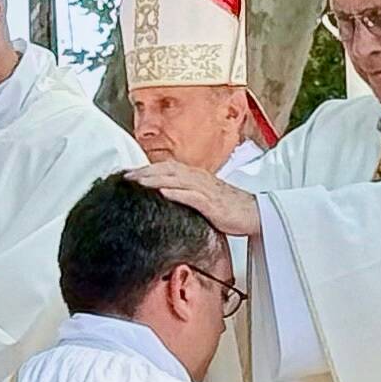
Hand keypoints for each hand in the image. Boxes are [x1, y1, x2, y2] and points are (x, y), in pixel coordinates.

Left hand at [128, 161, 260, 240]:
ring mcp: (206, 190)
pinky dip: (176, 193)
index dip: (147, 169)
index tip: (129, 173)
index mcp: (196, 176)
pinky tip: (163, 193)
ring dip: (156, 179)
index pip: (167, 168)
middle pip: (167, 170)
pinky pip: (192, 196)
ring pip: (176, 180)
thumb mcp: (204, 198)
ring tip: (138, 182)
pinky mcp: (212, 204)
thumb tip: (166, 197)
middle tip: (126, 176)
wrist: (254, 213)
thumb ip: (186, 194)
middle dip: (145, 172)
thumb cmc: (229, 208)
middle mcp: (199, 179)